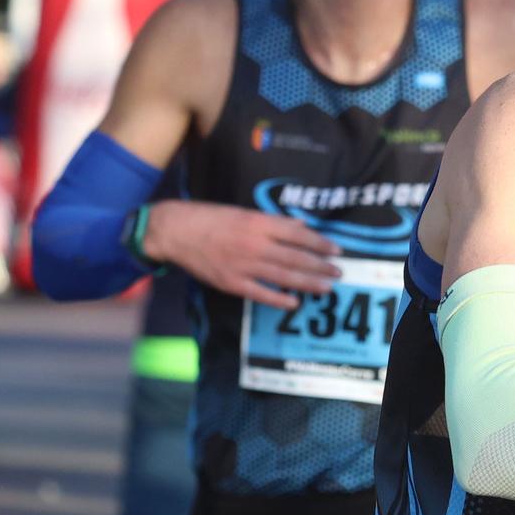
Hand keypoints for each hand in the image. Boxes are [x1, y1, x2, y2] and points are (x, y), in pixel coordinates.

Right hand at [143, 199, 339, 309]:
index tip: (336, 250)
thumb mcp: (245, 212)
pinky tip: (295, 302)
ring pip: (283, 276)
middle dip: (321, 266)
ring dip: (308, 283)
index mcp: (259, 224)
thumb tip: (302, 227)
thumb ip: (274, 221)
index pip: (299, 235)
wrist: (175, 231)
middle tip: (339, 272)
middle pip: (296, 257)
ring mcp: (243, 265)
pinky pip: (260, 294)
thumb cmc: (211, 218)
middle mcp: (254, 244)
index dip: (320, 243)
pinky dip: (279, 299)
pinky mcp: (231, 282)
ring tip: (327, 287)